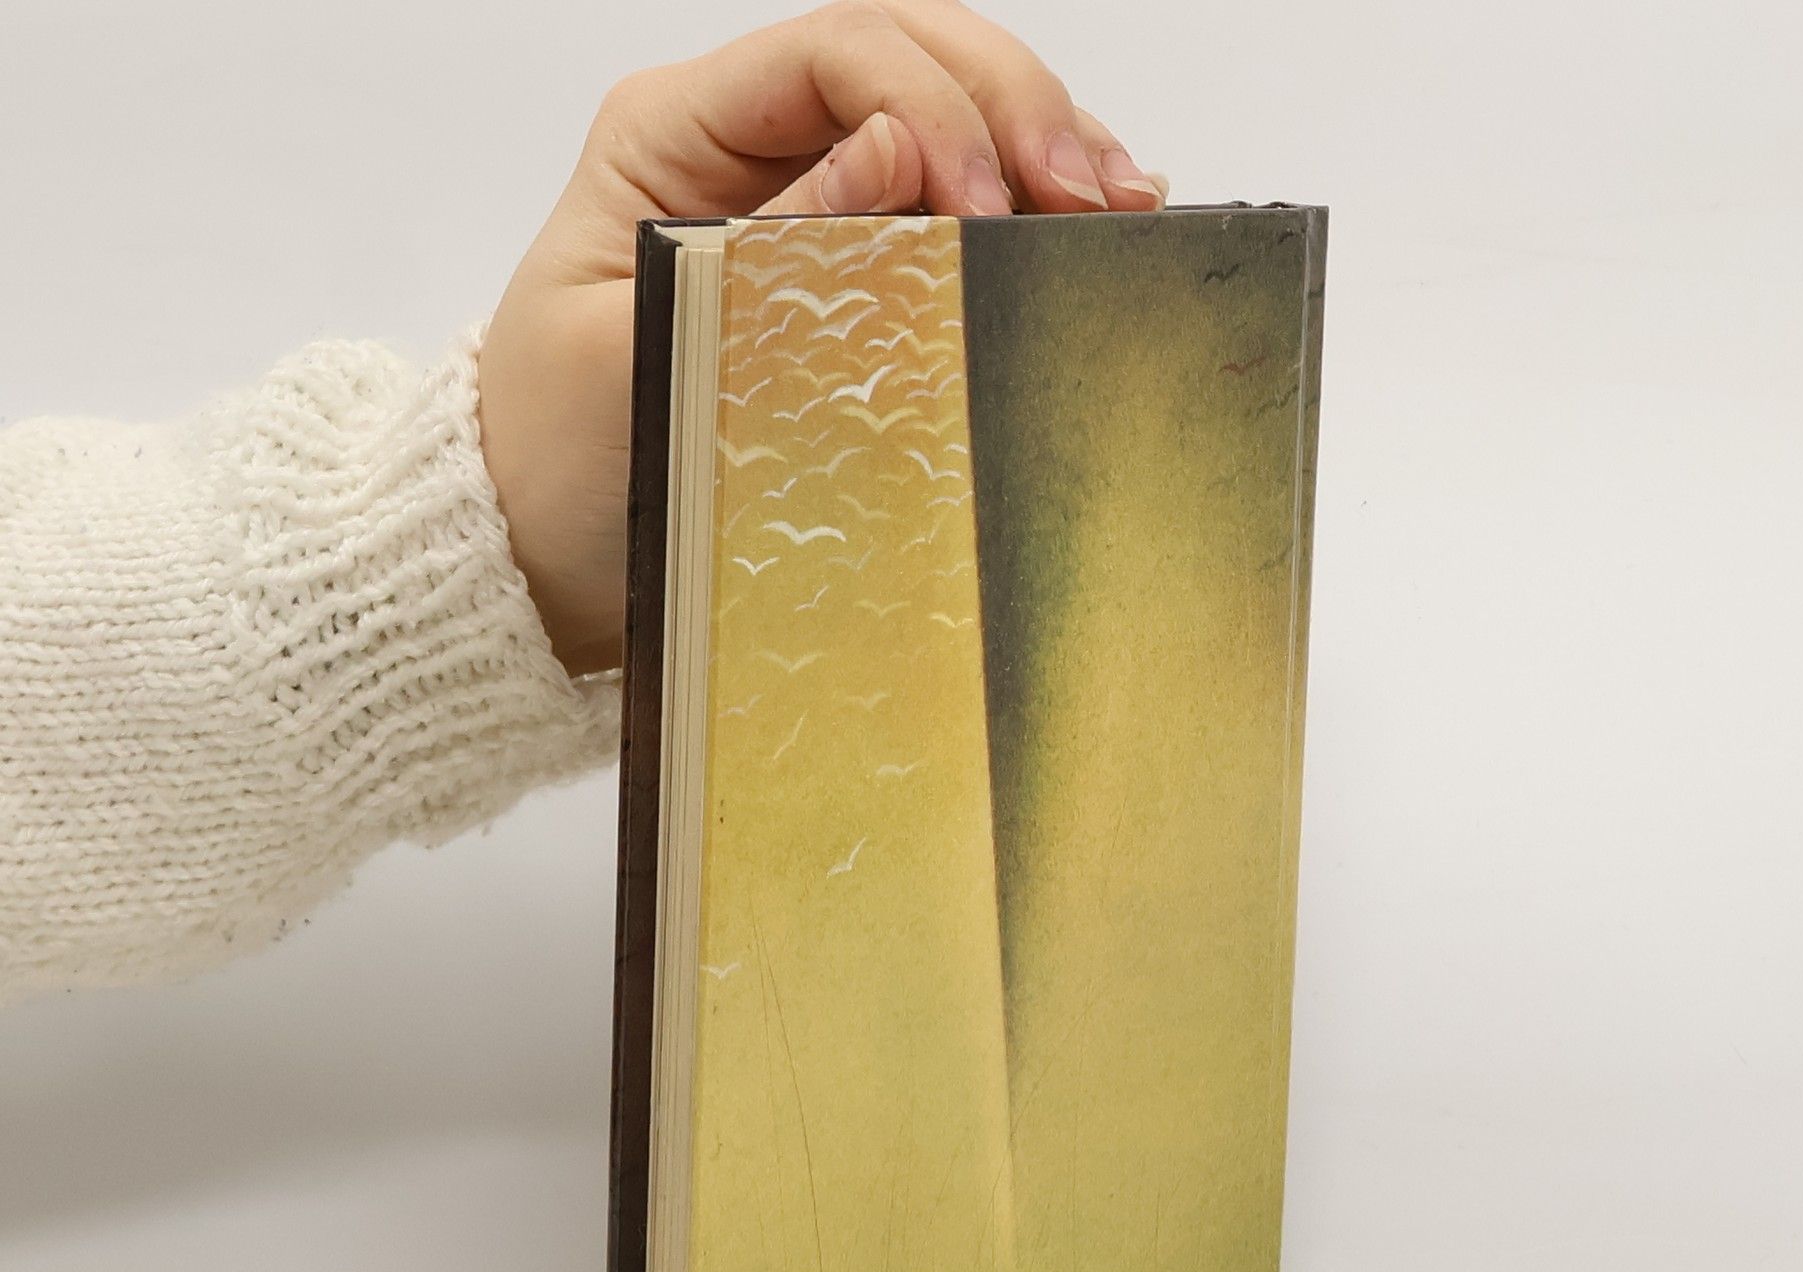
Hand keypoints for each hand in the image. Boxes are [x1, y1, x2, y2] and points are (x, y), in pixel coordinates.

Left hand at [478, 2, 1163, 677]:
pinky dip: (1025, 205)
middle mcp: (743, 140)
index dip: (936, 108)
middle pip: (909, 56)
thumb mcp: (641, 353)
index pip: (834, 56)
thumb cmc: (565, 457)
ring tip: (1119, 206)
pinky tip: (1089, 226)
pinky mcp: (841, 260)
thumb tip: (898, 153)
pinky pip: (947, 198)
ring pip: (946, 111)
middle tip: (1092, 198)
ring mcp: (797, 193)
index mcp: (670, 131)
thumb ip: (767, 251)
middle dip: (1014, 110)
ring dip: (1041, 145)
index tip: (992, 207)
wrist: (542, 544)